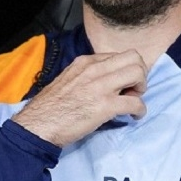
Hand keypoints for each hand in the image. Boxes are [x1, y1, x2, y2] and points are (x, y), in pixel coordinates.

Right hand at [11, 51, 146, 146]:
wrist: (38, 126)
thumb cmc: (50, 108)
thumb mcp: (67, 80)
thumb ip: (87, 76)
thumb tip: (106, 82)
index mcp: (84, 63)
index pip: (119, 55)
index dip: (127, 69)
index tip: (124, 83)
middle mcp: (94, 70)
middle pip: (134, 58)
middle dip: (140, 74)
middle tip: (133, 90)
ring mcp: (100, 87)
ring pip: (139, 74)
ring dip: (142, 89)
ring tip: (133, 101)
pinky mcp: (105, 106)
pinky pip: (136, 102)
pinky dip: (140, 110)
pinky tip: (134, 116)